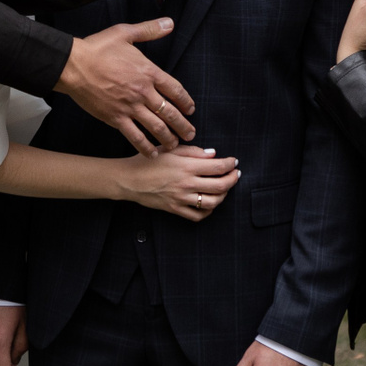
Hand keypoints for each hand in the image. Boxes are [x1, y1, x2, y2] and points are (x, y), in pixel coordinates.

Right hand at [57, 19, 196, 154]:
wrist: (73, 65)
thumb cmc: (98, 48)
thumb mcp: (125, 33)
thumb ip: (150, 30)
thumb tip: (170, 23)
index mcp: (148, 72)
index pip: (175, 89)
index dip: (186, 101)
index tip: (190, 109)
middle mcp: (143, 92)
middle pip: (169, 112)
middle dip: (183, 125)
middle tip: (190, 132)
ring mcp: (129, 107)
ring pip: (156, 127)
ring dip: (169, 138)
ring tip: (175, 144)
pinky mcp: (115, 118)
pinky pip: (135, 136)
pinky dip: (145, 146)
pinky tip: (152, 153)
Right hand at [115, 145, 239, 219]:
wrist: (130, 180)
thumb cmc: (149, 161)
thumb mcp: (170, 150)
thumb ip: (193, 151)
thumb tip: (214, 155)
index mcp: (186, 167)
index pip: (217, 167)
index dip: (230, 164)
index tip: (233, 162)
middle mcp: (186, 184)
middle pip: (220, 186)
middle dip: (232, 180)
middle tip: (236, 174)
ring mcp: (181, 199)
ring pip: (212, 202)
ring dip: (224, 195)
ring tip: (225, 188)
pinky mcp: (175, 209)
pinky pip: (198, 215)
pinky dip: (208, 211)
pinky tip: (210, 203)